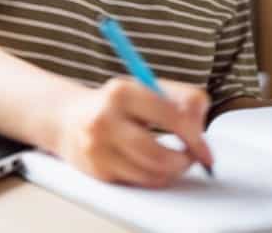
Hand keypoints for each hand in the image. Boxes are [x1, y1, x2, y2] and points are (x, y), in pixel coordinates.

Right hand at [53, 77, 212, 187]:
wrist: (69, 119)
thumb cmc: (116, 105)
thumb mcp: (145, 88)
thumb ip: (180, 97)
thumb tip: (200, 120)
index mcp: (121, 92)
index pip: (170, 116)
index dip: (194, 134)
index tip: (202, 144)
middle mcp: (105, 120)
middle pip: (159, 154)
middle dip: (185, 160)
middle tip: (193, 157)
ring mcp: (98, 148)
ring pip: (151, 173)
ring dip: (173, 171)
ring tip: (176, 160)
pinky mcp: (98, 170)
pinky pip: (140, 182)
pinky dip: (155, 177)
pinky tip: (154, 166)